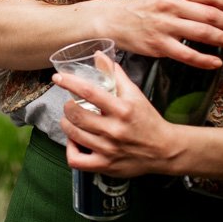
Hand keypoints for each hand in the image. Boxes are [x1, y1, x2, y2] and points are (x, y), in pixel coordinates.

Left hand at [54, 55, 182, 178]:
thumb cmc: (147, 120)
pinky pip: (76, 160)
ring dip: (67, 123)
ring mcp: (109, 150)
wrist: (164, 150)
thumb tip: (99, 55)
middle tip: (70, 104)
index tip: (58, 77)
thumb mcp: (135, 94)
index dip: (69, 82)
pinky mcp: (105, 165)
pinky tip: (76, 141)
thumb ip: (115, 75)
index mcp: (123, 109)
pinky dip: (70, 149)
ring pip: (73, 134)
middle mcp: (115, 130)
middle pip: (76, 114)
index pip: (89, 92)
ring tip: (71, 119)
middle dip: (67, 106)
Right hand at [110, 0, 222, 67]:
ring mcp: (165, 27)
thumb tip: (219, 4)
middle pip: (211, 15)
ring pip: (203, 34)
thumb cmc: (145, 8)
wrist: (116, 20)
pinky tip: (216, 62)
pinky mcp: (160, 45)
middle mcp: (171, 7)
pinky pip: (188, 55)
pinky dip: (206, 60)